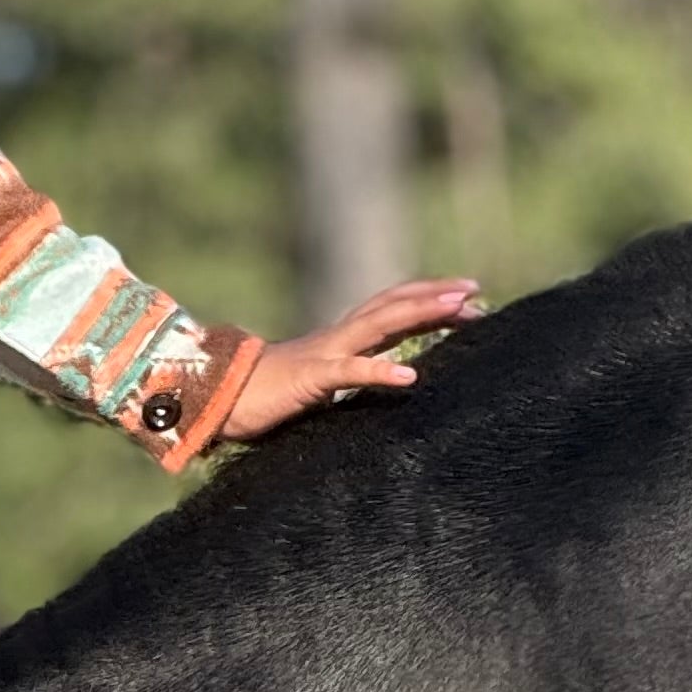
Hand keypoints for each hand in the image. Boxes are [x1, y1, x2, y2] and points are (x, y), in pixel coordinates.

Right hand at [220, 279, 483, 441]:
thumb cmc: (264, 397)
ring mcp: (324, 354)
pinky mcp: (310, 379)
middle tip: (476, 291)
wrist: (215, 400)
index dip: (428, 300)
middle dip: (436, 295)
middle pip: (393, 304)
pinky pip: (349, 372)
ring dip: (422, 313)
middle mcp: (337, 338)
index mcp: (339, 340)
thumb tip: (379, 380)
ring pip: (379, 324)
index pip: (391, 310)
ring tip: (460, 309)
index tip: (468, 301)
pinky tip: (410, 379)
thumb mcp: (317, 385)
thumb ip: (346, 376)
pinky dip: (379, 371)